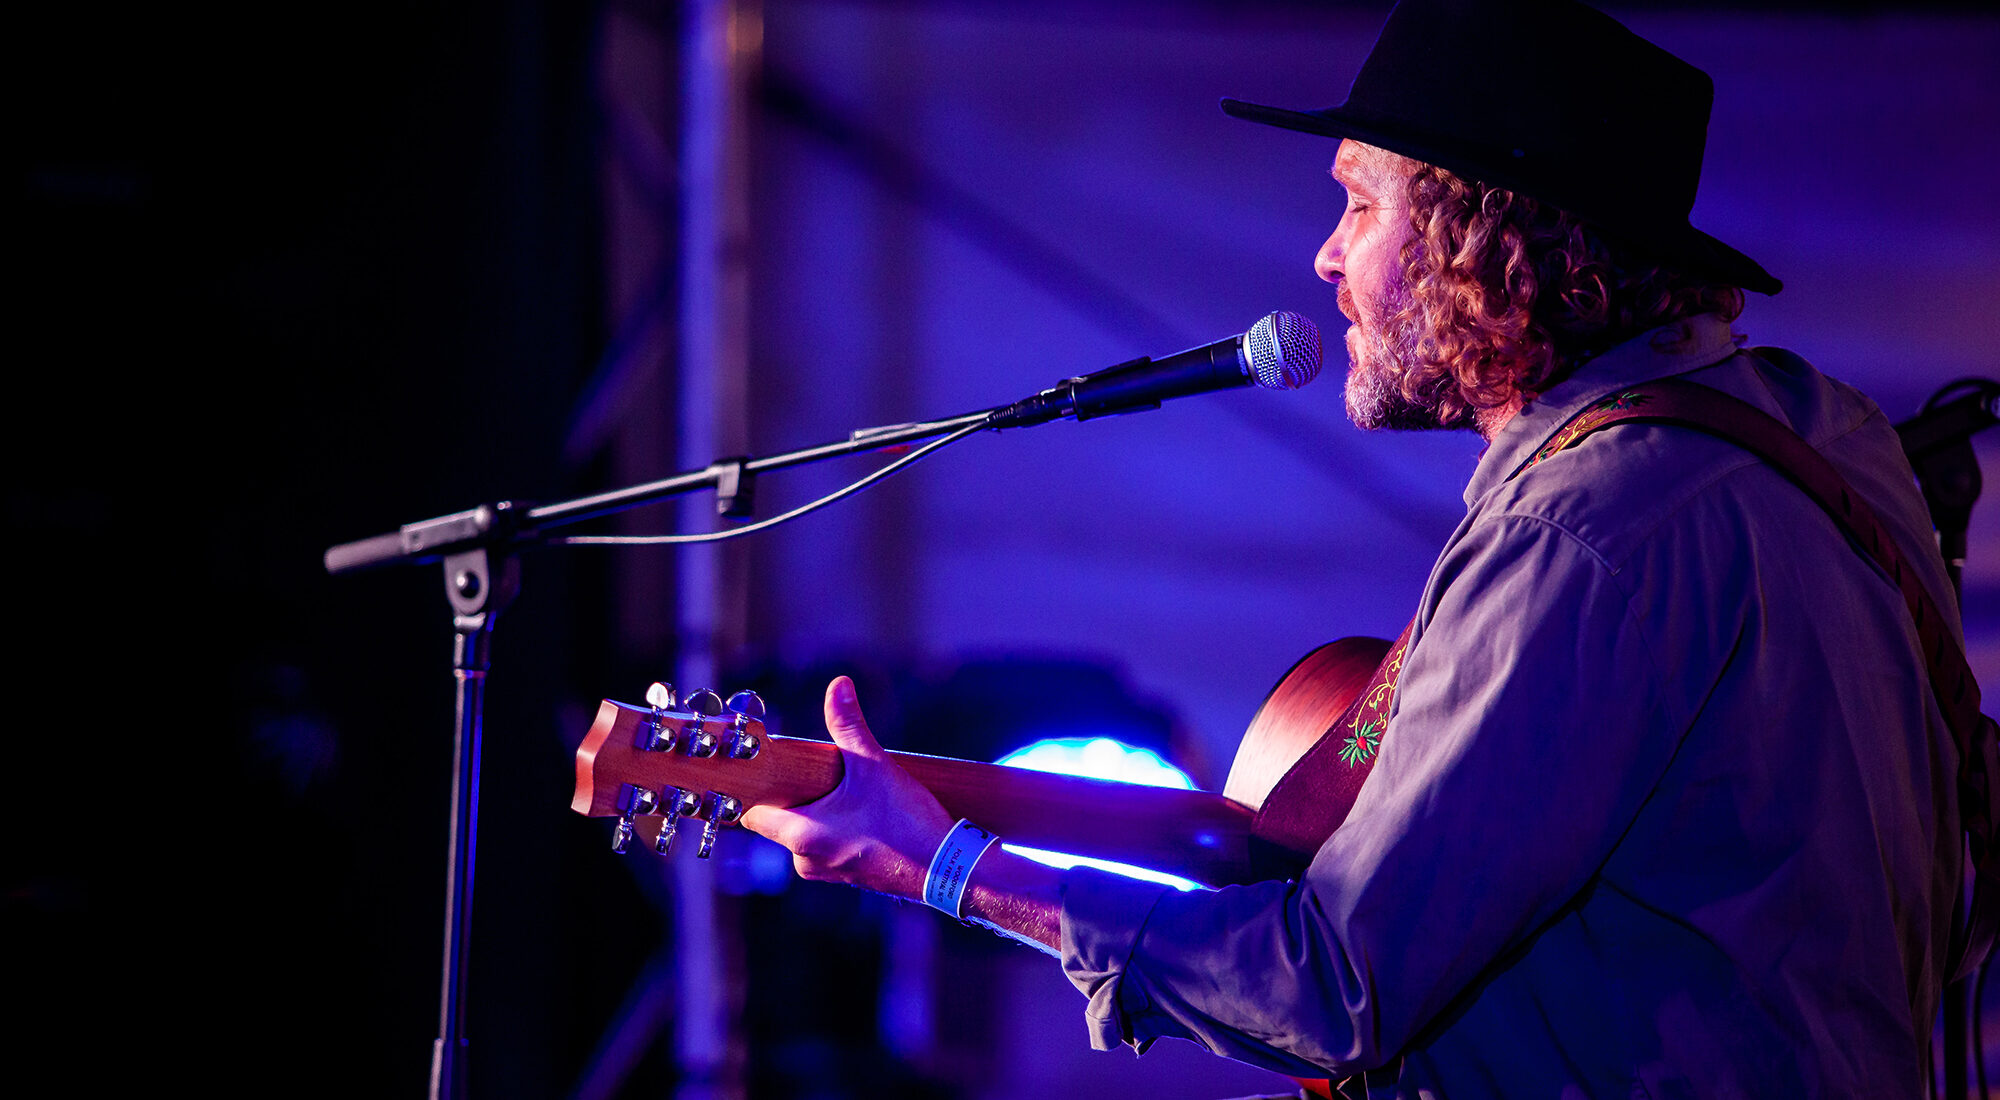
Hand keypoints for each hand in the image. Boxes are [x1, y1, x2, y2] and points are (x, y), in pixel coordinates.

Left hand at [739, 676, 955, 899]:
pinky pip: (828, 846)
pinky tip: (864, 813)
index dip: (759, 789)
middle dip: (798, 794)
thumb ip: (849, 725)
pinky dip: (838, 827)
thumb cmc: (906, 822)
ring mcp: (827, 872)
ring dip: (820, 811)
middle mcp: (806, 860)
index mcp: (801, 835)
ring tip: (850, 792)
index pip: (754, 814)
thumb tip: (838, 686)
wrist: (947, 868)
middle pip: (781, 820)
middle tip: (824, 772)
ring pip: (807, 832)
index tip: (773, 767)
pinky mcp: (848, 876)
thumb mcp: (874, 765)